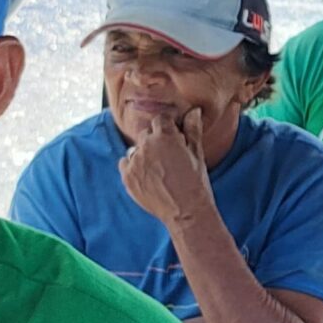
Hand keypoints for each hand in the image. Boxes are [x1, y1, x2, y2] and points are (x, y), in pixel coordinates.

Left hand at [120, 108, 214, 226]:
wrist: (186, 212)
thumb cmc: (196, 183)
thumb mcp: (197, 154)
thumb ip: (193, 129)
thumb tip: (193, 111)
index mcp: (165, 136)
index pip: (161, 120)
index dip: (169, 129)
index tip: (175, 139)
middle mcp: (146, 146)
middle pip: (147, 134)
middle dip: (156, 141)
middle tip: (169, 158)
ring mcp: (134, 162)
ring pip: (136, 149)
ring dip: (144, 155)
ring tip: (159, 171)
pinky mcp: (127, 177)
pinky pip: (125, 164)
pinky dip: (134, 168)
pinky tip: (148, 178)